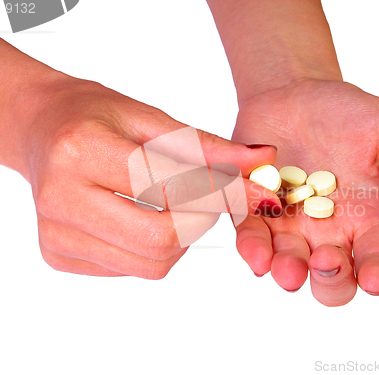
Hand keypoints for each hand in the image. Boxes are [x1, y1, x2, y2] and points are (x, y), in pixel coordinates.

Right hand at [5, 74, 280, 277]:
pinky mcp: (58, 255)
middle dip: (201, 220)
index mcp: (83, 150)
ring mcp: (56, 233)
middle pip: (162, 237)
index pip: (169, 186)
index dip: (221, 193)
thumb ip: (209, 147)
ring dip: (181, 237)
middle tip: (206, 197)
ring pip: (153, 263)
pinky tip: (140, 215)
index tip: (258, 194)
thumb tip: (264, 160)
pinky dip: (154, 248)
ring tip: (168, 203)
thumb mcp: (151, 119)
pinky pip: (132, 268)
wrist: (41, 130)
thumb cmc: (95, 116)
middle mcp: (62, 198)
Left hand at [232, 79, 378, 305]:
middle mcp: (330, 232)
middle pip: (333, 279)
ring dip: (289, 273)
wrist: (297, 93)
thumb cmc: (351, 114)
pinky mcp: (255, 214)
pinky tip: (257, 255)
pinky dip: (254, 251)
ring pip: (290, 268)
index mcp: (369, 221)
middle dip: (331, 282)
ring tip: (291, 269)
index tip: (377, 279)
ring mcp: (290, 227)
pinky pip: (254, 242)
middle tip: (328, 262)